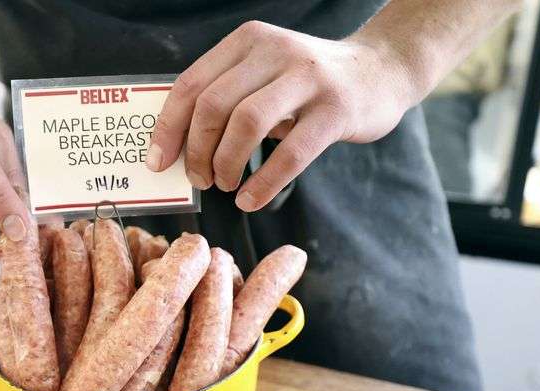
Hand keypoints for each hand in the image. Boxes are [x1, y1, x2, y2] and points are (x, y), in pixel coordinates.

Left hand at [145, 21, 414, 211]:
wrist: (381, 71)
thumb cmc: (307, 84)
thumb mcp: (263, 74)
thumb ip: (226, 97)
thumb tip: (177, 148)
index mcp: (247, 42)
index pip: (191, 85)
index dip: (168, 129)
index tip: (158, 163)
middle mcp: (274, 51)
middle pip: (213, 105)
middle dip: (196, 151)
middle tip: (200, 180)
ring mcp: (308, 77)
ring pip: (247, 123)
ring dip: (227, 164)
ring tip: (226, 186)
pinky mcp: (336, 109)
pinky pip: (290, 153)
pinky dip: (264, 183)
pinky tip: (251, 200)